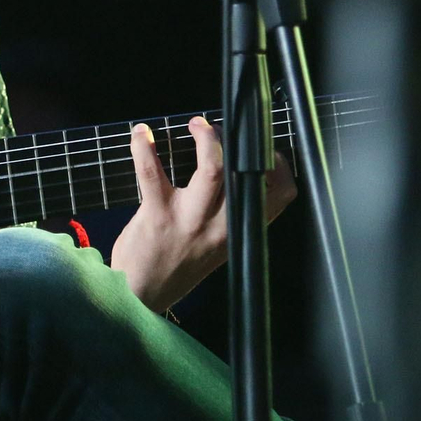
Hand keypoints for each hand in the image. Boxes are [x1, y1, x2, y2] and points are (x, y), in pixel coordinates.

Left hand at [109, 116, 296, 311]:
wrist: (143, 296)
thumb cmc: (178, 265)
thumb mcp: (216, 247)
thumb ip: (227, 216)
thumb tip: (235, 175)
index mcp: (237, 231)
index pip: (277, 197)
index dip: (279, 166)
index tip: (264, 147)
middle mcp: (220, 226)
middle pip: (245, 174)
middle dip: (236, 142)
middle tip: (216, 128)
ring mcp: (189, 220)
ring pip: (213, 170)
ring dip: (207, 138)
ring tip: (196, 124)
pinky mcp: (157, 215)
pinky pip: (151, 172)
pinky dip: (144, 147)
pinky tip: (141, 134)